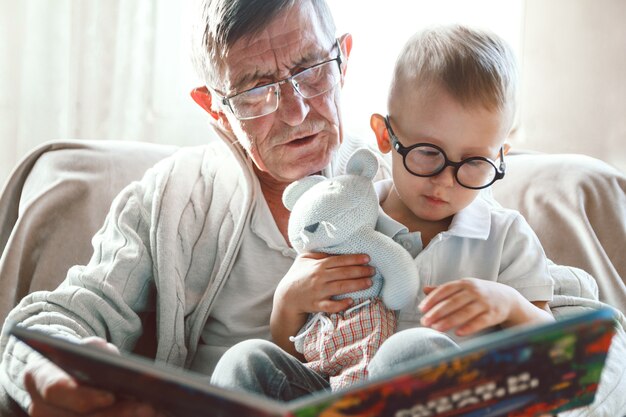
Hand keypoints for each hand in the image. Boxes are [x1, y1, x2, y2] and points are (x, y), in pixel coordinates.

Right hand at [24, 337, 165, 416]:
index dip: (83, 396)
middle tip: (148, 408)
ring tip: (155, 412)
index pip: (56, 389)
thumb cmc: (79, 358)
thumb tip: (115, 363)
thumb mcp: (88, 347)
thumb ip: (99, 351)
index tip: (111, 396)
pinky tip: (149, 415)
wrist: (62, 373)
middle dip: (116, 414)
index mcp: (38, 376)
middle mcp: (40, 407)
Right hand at [275, 252, 374, 316]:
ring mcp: (319, 292)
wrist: (286, 296)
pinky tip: (351, 301)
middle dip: (360, 271)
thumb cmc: (297, 275)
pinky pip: (331, 306)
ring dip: (357, 285)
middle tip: (373, 270)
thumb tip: (333, 249)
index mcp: (318, 265)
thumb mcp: (303, 259)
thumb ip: (318, 254)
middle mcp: (320, 278)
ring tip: (369, 282)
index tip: (367, 258)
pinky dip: (341, 304)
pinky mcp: (317, 305)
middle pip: (344, 273)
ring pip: (341, 288)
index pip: (339, 260)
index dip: (354, 259)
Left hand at [419, 278, 522, 336]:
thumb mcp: (464, 288)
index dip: (432, 299)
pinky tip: (458, 333)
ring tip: (436, 328)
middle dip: (437, 312)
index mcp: (464, 284)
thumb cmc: (479, 294)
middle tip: (424, 322)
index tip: (421, 309)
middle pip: (453, 302)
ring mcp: (485, 302)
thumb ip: (444, 290)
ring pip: (465, 312)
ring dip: (449, 321)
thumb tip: (424, 289)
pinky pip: (480, 321)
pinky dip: (469, 327)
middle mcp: (474, 291)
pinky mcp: (493, 314)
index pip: (445, 289)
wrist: (508, 298)